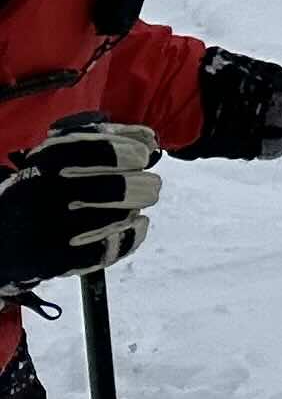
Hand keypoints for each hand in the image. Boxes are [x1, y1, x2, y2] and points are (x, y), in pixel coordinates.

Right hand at [0, 118, 160, 284]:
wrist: (4, 233)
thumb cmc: (44, 185)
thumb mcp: (60, 154)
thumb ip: (104, 138)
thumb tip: (151, 138)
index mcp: (46, 160)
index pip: (101, 150)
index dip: (131, 151)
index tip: (144, 154)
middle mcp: (46, 192)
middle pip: (115, 188)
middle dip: (143, 186)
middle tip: (150, 186)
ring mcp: (49, 228)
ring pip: (114, 218)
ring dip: (134, 209)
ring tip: (135, 206)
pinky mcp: (55, 259)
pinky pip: (105, 250)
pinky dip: (131, 236)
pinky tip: (137, 225)